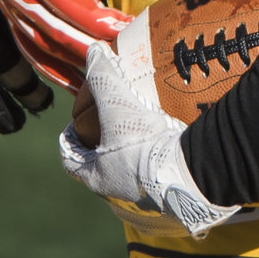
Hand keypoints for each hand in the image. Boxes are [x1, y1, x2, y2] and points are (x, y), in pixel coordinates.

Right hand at [0, 0, 127, 91]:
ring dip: (71, 69)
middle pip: (54, 34)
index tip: (127, 32)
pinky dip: (50, 68)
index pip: (65, 2)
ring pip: (39, 48)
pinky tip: (73, 82)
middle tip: (127, 66)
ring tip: (105, 86)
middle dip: (92, 52)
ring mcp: (6, 2)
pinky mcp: (8, 5)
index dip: (96, 22)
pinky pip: (27, 46)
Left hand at [59, 16, 238, 236]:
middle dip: (106, 152)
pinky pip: (163, 187)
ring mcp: (145, 206)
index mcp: (97, 177)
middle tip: (117, 130)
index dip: (70, 143)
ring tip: (150, 139)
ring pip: (134, 181)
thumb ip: (103, 77)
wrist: (188, 177)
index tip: (74, 128)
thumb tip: (93, 51)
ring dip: (137, 164)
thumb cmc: (143, 145)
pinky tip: (177, 154)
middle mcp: (117, 196)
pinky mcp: (171, 206)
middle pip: (103, 171)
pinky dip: (164, 172)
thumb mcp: (117, 105)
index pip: (72, 161)